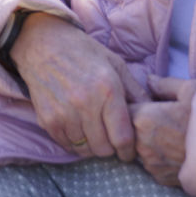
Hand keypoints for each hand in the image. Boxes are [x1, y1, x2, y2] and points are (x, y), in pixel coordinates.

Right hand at [12, 13, 148, 161]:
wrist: (42, 43)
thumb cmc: (83, 52)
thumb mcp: (115, 64)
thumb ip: (135, 90)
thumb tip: (152, 112)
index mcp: (108, 90)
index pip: (123, 138)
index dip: (128, 151)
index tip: (128, 153)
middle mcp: (85, 104)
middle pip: (103, 149)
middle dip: (110, 148)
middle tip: (109, 139)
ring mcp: (64, 113)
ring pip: (84, 150)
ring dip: (91, 145)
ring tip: (92, 132)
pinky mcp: (48, 119)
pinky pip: (66, 145)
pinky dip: (74, 142)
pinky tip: (77, 128)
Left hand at [130, 75, 195, 186]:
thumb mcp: (191, 90)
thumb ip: (164, 84)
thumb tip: (148, 80)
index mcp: (143, 118)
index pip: (123, 108)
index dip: (133, 104)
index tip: (146, 102)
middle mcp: (140, 143)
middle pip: (129, 129)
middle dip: (139, 123)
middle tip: (162, 118)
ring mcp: (150, 163)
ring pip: (139, 147)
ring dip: (148, 141)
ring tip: (171, 134)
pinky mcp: (160, 178)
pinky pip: (152, 163)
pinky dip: (159, 156)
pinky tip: (176, 150)